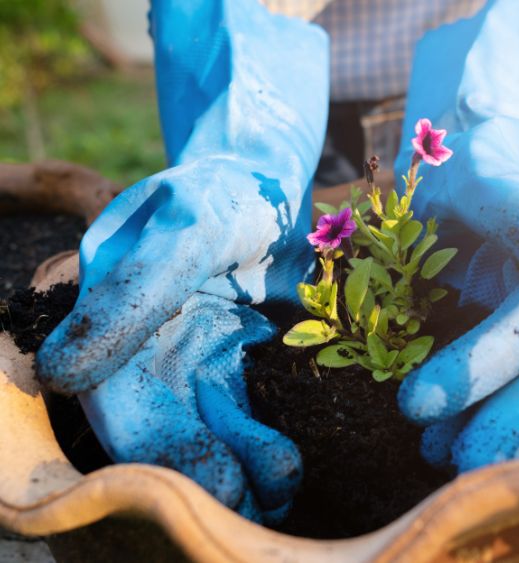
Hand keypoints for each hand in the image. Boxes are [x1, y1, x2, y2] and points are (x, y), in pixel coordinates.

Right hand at [36, 0, 328, 520]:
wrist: (269, 183)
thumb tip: (62, 375)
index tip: (202, 482)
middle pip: (155, 421)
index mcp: (107, 307)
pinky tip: (282, 470)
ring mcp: (181, 351)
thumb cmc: (224, 192)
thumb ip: (133, 292)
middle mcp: (137, 339)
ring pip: (196, 425)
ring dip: (231, 467)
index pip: (112, 391)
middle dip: (196, 470)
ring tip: (274, 495)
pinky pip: (232, 413)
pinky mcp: (223, 358)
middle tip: (240, 505)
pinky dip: (255, 444)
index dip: (151, 444)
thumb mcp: (184, 228)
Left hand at [394, 0, 518, 471]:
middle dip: (500, 422)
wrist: (491, 159)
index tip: (417, 401)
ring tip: (438, 461)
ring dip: (497, 434)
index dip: (484, 364)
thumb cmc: (485, 154)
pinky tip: (446, 443)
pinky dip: (488, 418)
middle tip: (439, 460)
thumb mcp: (490, 155)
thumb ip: (518, 200)